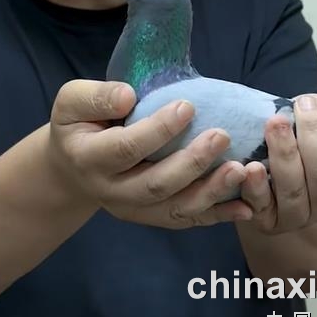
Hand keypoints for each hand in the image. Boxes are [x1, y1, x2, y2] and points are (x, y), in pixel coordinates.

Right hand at [48, 79, 252, 228]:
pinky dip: (218, 215)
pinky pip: (187, 220)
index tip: (187, 106)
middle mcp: (111, 190)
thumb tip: (128, 96)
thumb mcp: (71, 101)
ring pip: (175, 208)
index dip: (157, 130)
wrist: (72, 166)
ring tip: (240, 170)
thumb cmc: (78, 124)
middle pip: (155, 184)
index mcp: (89, 158)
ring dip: (210, 192)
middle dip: (191, 163)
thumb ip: (96, 96)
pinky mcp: (153, 216)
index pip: (125, 148)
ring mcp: (134, 209)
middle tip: (222, 136)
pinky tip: (245, 206)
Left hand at [239, 82, 316, 233]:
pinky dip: (257, 186)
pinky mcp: (265, 218)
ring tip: (276, 122)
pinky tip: (253, 167)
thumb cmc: (301, 140)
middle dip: (314, 137)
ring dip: (285, 154)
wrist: (266, 168)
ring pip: (294, 189)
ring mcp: (296, 215)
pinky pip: (261, 206)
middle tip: (302, 106)